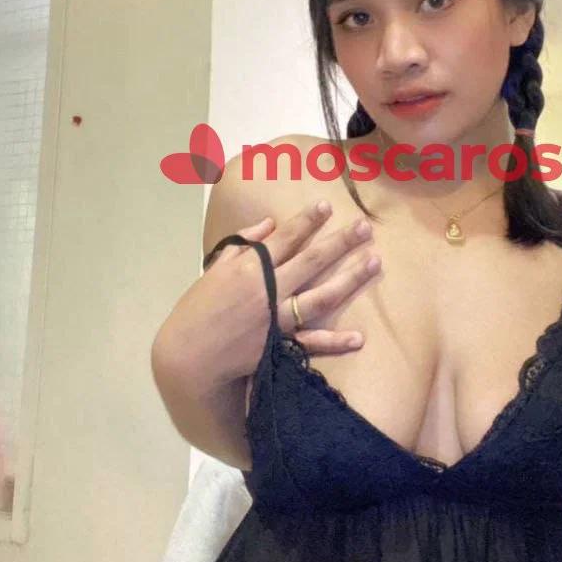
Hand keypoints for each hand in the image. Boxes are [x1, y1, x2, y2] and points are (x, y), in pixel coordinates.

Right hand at [156, 201, 378, 388]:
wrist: (187, 356)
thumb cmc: (198, 309)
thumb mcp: (215, 269)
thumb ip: (243, 245)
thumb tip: (270, 224)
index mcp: (249, 268)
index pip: (284, 238)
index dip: (307, 220)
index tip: (327, 206)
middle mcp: (268, 290)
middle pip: (311, 261)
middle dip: (340, 242)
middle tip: (364, 227)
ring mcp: (277, 319)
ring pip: (321, 296)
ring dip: (350, 279)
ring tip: (374, 262)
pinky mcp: (280, 345)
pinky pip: (312, 342)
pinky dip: (335, 341)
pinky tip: (359, 337)